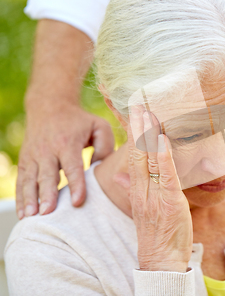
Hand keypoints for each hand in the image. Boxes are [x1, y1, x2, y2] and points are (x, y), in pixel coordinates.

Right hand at [16, 102, 113, 217]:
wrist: (49, 106)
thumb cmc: (80, 121)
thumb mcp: (99, 126)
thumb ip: (105, 146)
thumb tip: (102, 169)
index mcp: (68, 142)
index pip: (72, 166)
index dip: (75, 184)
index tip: (77, 201)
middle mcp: (48, 150)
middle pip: (47, 175)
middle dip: (47, 195)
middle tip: (49, 213)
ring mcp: (33, 156)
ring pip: (30, 180)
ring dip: (30, 199)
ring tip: (32, 217)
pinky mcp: (25, 161)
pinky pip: (22, 181)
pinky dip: (21, 198)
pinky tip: (23, 214)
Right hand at [127, 106, 192, 271]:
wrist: (160, 260)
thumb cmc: (157, 232)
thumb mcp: (143, 207)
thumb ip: (132, 188)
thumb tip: (120, 175)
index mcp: (137, 188)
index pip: (132, 154)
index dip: (131, 132)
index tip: (130, 112)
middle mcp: (142, 188)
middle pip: (137, 151)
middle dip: (137, 126)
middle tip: (137, 101)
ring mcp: (153, 195)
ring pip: (149, 159)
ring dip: (148, 134)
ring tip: (148, 111)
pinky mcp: (168, 202)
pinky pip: (165, 175)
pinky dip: (164, 156)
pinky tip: (163, 139)